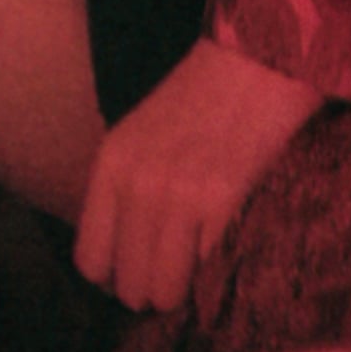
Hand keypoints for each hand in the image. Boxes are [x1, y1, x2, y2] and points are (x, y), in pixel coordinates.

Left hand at [72, 34, 325, 316]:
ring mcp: (178, 196)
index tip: (140, 267)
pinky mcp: (222, 203)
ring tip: (201, 264)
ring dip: (184, 289)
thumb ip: (125, 189)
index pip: (90, 259)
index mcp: (111, 164)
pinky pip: (207, 271)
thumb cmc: (203, 97)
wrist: (260, 59)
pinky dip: (217, 269)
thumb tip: (126, 259)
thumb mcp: (142, 135)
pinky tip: (225, 242)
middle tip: (177, 271)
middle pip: (128, 285)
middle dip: (152, 288)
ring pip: (164, 292)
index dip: (116, 274)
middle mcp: (136, 184)